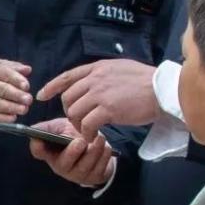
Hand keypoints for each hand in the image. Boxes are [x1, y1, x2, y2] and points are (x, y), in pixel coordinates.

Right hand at [0, 57, 32, 123]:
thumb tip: (27, 69)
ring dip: (12, 107)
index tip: (26, 85)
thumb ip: (14, 67)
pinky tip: (12, 117)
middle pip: (2, 89)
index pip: (4, 73)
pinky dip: (3, 117)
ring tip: (24, 109)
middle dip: (16, 95)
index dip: (16, 79)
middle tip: (28, 99)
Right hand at [29, 118, 114, 187]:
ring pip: (84, 166)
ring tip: (100, 138)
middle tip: (81, 141)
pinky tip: (106, 148)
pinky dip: (104, 157)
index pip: (39, 152)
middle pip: (63, 164)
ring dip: (93, 152)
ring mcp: (78, 174)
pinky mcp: (93, 178)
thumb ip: (50, 127)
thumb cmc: (75, 135)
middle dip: (72, 152)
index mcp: (51, 152)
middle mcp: (62, 165)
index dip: (37, 147)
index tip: (39, 140)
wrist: (96, 144)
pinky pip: (99, 169)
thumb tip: (35, 129)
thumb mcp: (62, 128)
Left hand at [36, 59, 157, 140]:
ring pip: (74, 112)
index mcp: (98, 68)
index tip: (42, 95)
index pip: (68, 76)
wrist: (161, 89)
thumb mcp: (120, 68)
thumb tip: (95, 81)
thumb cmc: (146, 81)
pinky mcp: (107, 109)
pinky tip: (95, 136)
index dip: (52, 86)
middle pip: (68, 97)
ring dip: (78, 125)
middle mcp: (95, 78)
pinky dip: (87, 133)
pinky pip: (86, 124)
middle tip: (80, 121)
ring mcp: (100, 94)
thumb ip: (104, 74)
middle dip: (70, 112)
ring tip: (89, 130)